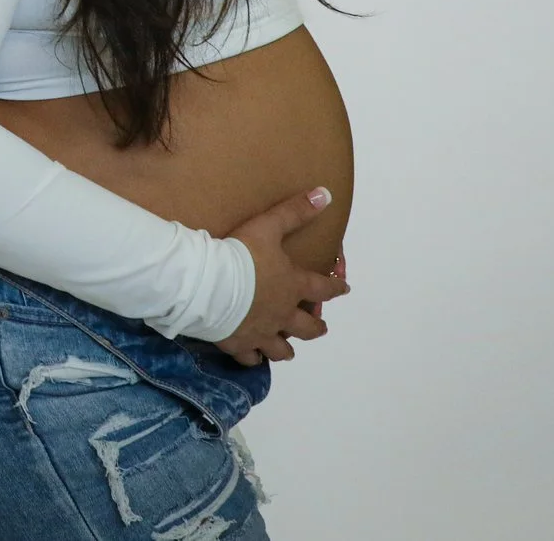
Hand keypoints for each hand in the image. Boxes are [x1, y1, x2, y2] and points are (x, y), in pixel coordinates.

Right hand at [212, 187, 349, 367]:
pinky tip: (253, 357)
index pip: (323, 289)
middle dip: (316, 327)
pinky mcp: (239, 344)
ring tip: (287, 349)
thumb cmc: (241, 254)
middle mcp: (282, 314)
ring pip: (282, 350)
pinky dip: (254, 358)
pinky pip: (251, 358)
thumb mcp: (268, 226)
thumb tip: (326, 194)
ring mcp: (262, 333)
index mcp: (292, 286)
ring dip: (287, 348)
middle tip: (320, 326)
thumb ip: (296, 211)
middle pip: (307, 328)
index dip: (336, 288)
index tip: (344, 288)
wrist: (210, 285)